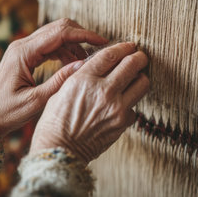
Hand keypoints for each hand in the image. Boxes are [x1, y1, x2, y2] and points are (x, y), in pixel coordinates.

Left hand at [0, 18, 107, 137]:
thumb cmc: (5, 113)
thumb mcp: (35, 101)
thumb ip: (59, 82)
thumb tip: (83, 65)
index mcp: (23, 53)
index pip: (60, 33)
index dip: (84, 35)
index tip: (103, 41)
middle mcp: (22, 46)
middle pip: (58, 28)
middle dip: (81, 35)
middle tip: (99, 49)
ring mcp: (22, 49)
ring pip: (55, 35)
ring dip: (73, 44)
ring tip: (88, 61)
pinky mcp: (24, 56)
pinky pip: (49, 46)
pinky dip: (64, 51)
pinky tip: (73, 65)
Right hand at [30, 42, 149, 162]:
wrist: (60, 151)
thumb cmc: (55, 122)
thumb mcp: (61, 91)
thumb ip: (80, 75)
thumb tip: (95, 64)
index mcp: (84, 79)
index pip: (111, 54)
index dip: (123, 47)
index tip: (129, 46)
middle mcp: (103, 91)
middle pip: (133, 64)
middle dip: (139, 57)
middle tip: (140, 57)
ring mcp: (116, 108)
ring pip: (142, 83)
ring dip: (140, 78)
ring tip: (135, 78)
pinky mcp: (123, 123)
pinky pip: (135, 107)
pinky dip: (130, 104)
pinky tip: (120, 106)